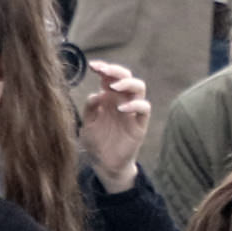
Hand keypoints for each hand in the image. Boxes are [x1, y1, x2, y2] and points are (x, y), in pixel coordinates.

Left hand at [80, 60, 149, 190]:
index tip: (93, 65)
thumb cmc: (96, 142)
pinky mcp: (139, 124)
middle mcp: (121, 100)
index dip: (103, 68)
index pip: (109, 77)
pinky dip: (135, 104)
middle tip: (104, 71)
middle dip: (116, 70)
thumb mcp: (87, 124)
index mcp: (108, 98)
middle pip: (126, 77)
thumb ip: (90, 108)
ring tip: (114, 86)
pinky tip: (121, 108)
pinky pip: (144, 108)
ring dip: (128, 83)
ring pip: (139, 87)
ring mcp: (132, 111)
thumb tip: (98, 94)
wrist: (104, 164)